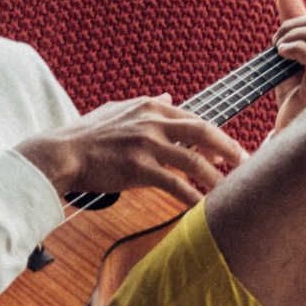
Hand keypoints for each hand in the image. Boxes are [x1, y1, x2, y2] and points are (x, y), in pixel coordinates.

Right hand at [16, 95, 245, 205]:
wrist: (60, 153)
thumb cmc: (86, 135)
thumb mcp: (119, 109)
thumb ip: (148, 103)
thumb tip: (170, 97)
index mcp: (150, 107)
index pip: (193, 118)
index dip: (215, 136)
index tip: (229, 151)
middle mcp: (152, 122)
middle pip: (203, 132)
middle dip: (229, 148)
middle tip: (246, 163)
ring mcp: (146, 145)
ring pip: (194, 160)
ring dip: (216, 177)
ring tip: (230, 190)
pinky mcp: (138, 169)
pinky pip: (175, 185)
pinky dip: (194, 197)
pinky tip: (204, 208)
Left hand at [271, 0, 305, 133]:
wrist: (291, 129)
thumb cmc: (296, 94)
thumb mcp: (294, 53)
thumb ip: (293, 23)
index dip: (304, 16)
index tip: (287, 35)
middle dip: (293, 24)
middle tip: (277, 42)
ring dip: (290, 35)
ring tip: (277, 50)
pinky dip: (292, 48)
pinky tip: (280, 56)